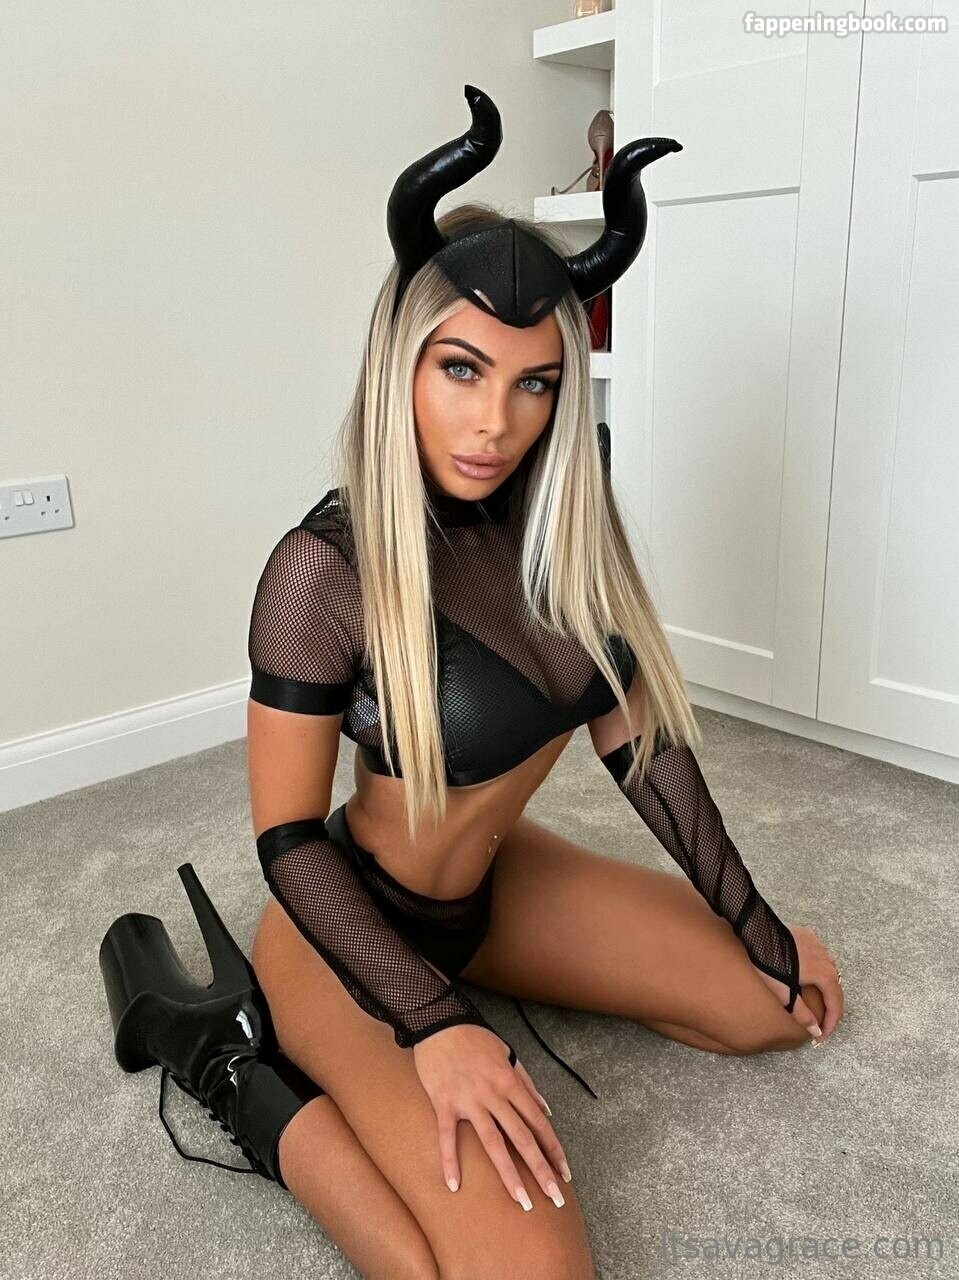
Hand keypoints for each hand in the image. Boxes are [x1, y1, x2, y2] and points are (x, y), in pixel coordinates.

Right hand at [412, 1023, 571, 1209]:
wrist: (439, 1022)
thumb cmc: (475, 1039)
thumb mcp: (507, 1054)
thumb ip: (527, 1084)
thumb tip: (547, 1111)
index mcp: (510, 1082)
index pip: (538, 1122)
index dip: (553, 1149)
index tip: (564, 1173)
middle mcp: (493, 1094)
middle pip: (521, 1138)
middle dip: (540, 1169)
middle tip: (555, 1197)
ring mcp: (468, 1101)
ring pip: (492, 1143)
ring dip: (509, 1175)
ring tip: (521, 1201)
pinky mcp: (444, 1104)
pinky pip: (448, 1137)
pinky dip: (450, 1161)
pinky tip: (454, 1185)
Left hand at [753, 924, 843, 1042]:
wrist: (756, 933)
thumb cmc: (768, 964)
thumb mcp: (784, 994)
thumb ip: (802, 1014)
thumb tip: (816, 1031)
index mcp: (824, 975)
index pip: (836, 1004)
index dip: (831, 1024)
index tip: (822, 1037)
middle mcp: (827, 959)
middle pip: (835, 988)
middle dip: (830, 1008)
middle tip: (821, 1024)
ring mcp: (818, 945)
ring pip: (829, 971)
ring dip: (825, 989)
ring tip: (816, 1002)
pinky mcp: (808, 936)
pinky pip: (819, 956)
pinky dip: (818, 970)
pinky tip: (807, 977)